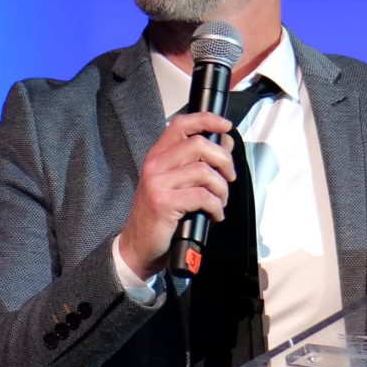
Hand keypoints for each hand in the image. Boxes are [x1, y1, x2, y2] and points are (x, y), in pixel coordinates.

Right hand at [117, 112, 238, 279]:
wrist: (138, 246)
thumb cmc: (159, 216)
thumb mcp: (174, 183)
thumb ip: (196, 162)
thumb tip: (225, 143)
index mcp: (157, 156)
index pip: (181, 124)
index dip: (207, 120)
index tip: (225, 127)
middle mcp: (155, 165)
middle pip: (199, 144)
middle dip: (224, 160)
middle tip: (229, 178)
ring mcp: (158, 183)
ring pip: (204, 171)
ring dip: (221, 188)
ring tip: (220, 201)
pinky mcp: (164, 203)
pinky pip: (202, 197)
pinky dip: (216, 207)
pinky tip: (215, 214)